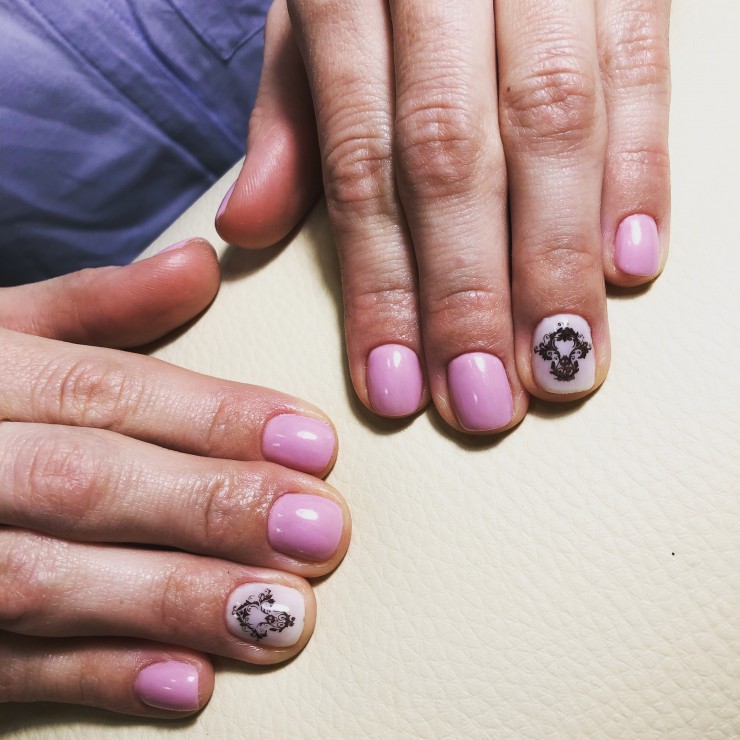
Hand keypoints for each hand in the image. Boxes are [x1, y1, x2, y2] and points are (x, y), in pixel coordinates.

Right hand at [0, 240, 349, 716]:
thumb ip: (94, 305)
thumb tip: (200, 264)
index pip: (107, 388)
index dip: (215, 415)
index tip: (315, 443)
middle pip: (88, 479)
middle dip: (210, 506)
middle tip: (321, 531)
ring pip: (48, 581)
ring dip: (175, 601)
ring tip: (285, 615)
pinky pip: (4, 672)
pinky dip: (98, 679)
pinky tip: (191, 685)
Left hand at [216, 0, 669, 432]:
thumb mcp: (312, 6)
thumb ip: (290, 114)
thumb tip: (247, 226)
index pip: (363, 168)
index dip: (380, 287)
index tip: (393, 385)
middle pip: (456, 161)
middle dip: (469, 295)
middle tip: (482, 402)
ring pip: (554, 128)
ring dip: (558, 263)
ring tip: (558, 368)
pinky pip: (639, 68)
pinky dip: (640, 172)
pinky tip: (631, 264)